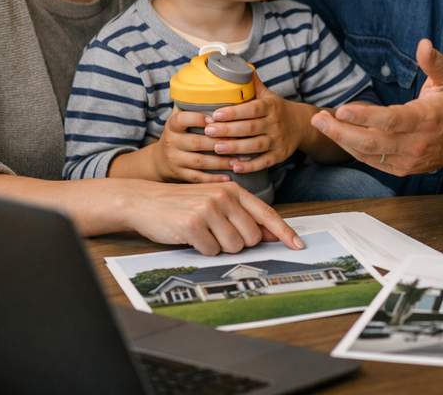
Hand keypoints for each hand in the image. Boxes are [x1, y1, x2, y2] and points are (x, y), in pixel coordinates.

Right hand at [121, 180, 305, 255]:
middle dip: (238, 243)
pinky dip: (202, 250)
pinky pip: (211, 251)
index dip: (284, 232)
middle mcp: (223, 197)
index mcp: (233, 190)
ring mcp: (207, 210)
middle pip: (252, 237)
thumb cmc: (182, 204)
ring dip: (219, 247)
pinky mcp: (191, 225)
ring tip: (203, 233)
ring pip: (233, 247)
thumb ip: (243, 215)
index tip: (298, 245)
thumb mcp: (215, 201)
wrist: (144, 201)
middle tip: (218, 233)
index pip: (267, 214)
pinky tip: (190, 237)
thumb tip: (271, 234)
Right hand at [149, 107, 233, 183]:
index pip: (181, 119)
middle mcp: (171, 142)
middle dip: (218, 142)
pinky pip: (197, 178)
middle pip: (196, 142)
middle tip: (240, 141)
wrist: (160, 159)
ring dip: (221, 162)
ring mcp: (174, 160)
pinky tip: (229, 177)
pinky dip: (213, 179)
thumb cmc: (179, 132)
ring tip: (239, 160)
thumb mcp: (180, 116)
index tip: (214, 119)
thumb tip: (217, 76)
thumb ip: (194, 101)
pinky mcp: (179, 175)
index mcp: (173, 125)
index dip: (197, 119)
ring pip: (199, 162)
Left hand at [201, 74, 311, 173]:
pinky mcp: (280, 155)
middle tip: (208, 131)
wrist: (301, 124)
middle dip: (228, 130)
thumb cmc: (277, 109)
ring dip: (236, 148)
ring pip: (256, 146)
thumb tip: (239, 67)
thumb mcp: (268, 95)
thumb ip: (253, 84)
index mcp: (270, 106)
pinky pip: (265, 162)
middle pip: (250, 128)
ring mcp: (278, 140)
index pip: (251, 109)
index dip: (233, 112)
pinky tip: (236, 166)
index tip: (215, 114)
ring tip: (217, 148)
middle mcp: (275, 123)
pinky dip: (251, 166)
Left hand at [311, 39, 442, 175]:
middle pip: (373, 142)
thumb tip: (423, 44)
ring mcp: (409, 160)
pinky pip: (374, 162)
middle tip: (318, 119)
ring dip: (342, 141)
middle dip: (341, 132)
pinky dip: (354, 151)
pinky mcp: (403, 169)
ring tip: (321, 125)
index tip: (342, 109)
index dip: (365, 116)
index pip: (391, 120)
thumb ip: (434, 62)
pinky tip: (339, 137)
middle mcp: (417, 143)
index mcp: (426, 119)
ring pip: (370, 154)